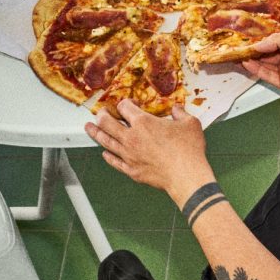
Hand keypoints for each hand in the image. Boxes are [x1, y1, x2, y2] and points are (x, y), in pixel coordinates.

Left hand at [84, 100, 214, 206]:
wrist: (186, 176)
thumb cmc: (189, 151)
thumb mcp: (190, 124)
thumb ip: (181, 114)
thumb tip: (177, 109)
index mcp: (144, 122)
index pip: (125, 107)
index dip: (126, 103)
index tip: (130, 104)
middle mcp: (131, 137)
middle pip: (106, 122)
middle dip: (102, 115)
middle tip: (100, 113)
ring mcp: (129, 155)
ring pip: (105, 141)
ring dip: (95, 133)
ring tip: (89, 128)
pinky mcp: (131, 170)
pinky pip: (114, 162)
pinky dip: (108, 156)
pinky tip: (105, 154)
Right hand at [243, 32, 279, 106]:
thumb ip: (278, 40)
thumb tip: (261, 43)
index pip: (274, 41)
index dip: (262, 40)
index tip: (248, 37)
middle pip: (268, 53)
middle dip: (255, 50)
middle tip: (239, 46)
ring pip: (266, 64)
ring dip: (253, 60)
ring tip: (239, 54)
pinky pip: (268, 76)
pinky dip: (257, 70)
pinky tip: (248, 64)